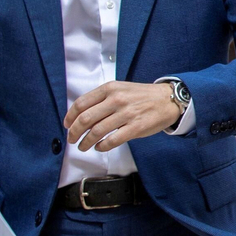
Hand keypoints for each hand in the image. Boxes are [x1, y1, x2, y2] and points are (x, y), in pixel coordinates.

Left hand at [64, 81, 182, 152]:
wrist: (168, 99)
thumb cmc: (142, 96)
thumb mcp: (120, 89)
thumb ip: (102, 99)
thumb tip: (81, 117)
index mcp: (110, 89)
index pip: (81, 103)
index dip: (70, 117)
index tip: (67, 125)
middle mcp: (117, 100)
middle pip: (85, 119)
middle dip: (74, 132)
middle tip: (72, 139)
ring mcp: (127, 114)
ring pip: (96, 132)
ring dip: (85, 143)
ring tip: (83, 146)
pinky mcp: (136, 128)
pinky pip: (112, 141)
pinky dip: (102, 147)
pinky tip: (100, 147)